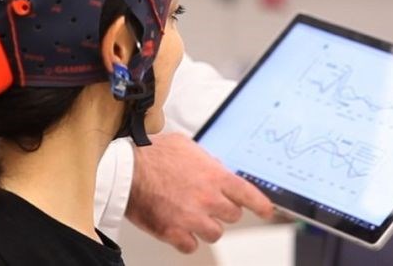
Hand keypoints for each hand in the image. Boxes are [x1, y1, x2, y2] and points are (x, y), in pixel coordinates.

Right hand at [125, 132, 273, 252]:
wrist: (126, 169)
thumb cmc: (152, 155)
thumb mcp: (185, 146)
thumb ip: (206, 160)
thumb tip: (216, 167)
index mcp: (214, 176)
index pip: (249, 194)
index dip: (261, 205)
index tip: (266, 211)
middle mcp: (208, 198)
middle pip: (232, 216)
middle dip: (222, 210)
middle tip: (206, 203)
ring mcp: (192, 218)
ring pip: (214, 233)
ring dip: (204, 225)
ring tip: (188, 213)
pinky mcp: (174, 232)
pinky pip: (191, 245)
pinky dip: (184, 238)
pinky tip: (176, 225)